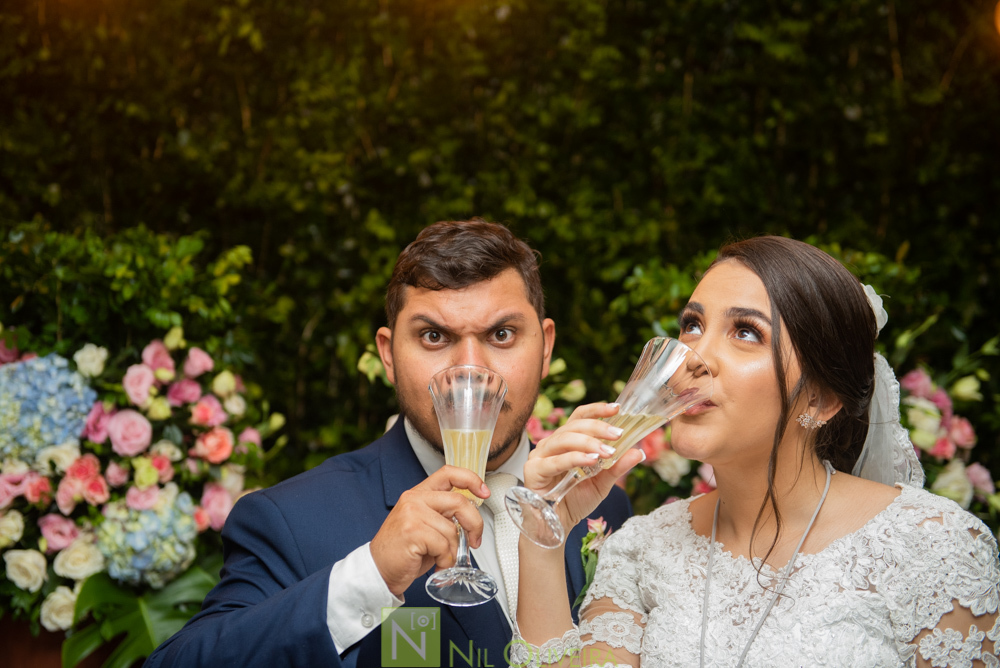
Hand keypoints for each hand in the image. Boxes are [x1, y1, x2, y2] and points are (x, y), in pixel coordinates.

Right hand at [370, 465, 488, 596]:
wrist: (379, 570)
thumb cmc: (404, 551)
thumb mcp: (425, 525)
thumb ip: (443, 515)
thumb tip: (470, 519)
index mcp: (419, 494)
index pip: (448, 473)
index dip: (471, 480)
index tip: (484, 492)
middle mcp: (414, 499)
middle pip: (458, 502)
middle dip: (474, 524)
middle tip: (475, 540)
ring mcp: (412, 514)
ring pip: (451, 530)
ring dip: (452, 551)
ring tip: (441, 559)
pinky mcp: (412, 531)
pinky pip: (443, 545)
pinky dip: (444, 560)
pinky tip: (435, 563)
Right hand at [523, 402, 643, 530]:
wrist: (557, 525)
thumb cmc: (575, 501)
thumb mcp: (602, 483)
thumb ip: (617, 467)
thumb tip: (639, 452)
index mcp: (567, 442)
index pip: (580, 417)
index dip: (597, 410)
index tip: (617, 408)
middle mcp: (551, 444)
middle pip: (573, 426)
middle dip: (598, 427)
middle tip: (618, 434)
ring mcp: (540, 456)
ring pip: (564, 439)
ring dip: (588, 442)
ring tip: (607, 451)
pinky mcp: (533, 471)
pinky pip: (554, 461)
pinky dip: (574, 458)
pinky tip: (590, 461)